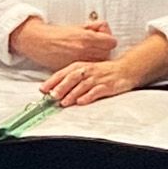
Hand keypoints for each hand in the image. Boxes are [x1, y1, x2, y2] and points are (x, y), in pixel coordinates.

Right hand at [8, 13, 116, 70]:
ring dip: (97, 58)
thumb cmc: (56, 33)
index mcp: (87, 37)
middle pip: (108, 53)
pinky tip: (81, 60)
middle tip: (97, 46)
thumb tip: (103, 28)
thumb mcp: (77, 27)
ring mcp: (80, 61)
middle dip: (104, 49)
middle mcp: (85, 50)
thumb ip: (92, 28)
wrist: (38, 42)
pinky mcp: (73, 68)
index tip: (104, 39)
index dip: (108, 40)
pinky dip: (87, 66)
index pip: (112, 42)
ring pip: (99, 62)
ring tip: (89, 53)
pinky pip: (87, 68)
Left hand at [41, 30, 167, 109]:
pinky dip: (88, 97)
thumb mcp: (84, 70)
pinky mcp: (107, 86)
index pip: (63, 73)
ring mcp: (98, 78)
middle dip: (61, 87)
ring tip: (64, 102)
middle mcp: (88, 71)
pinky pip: (96, 91)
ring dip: (72, 94)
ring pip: (82, 86)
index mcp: (80, 66)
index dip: (52, 81)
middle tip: (52, 96)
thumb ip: (70, 78)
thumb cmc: (102, 71)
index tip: (42, 89)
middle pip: (71, 78)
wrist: (124, 69)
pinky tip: (81, 102)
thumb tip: (53, 89)